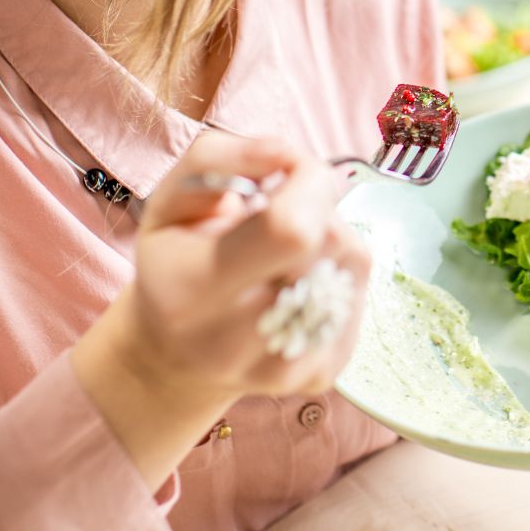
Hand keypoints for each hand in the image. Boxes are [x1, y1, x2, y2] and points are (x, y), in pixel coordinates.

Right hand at [72, 133, 369, 484]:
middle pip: (331, 242)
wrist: (174, 355)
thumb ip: (219, 158)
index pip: (290, 229)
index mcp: (191, 292)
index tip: (287, 172)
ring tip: (286, 250)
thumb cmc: (175, 261)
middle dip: (318, 206)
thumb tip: (288, 154)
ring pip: (353, 263)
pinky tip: (301, 280)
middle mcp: (235, 342)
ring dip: (331, 237)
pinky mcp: (321, 376)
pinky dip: (339, 272)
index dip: (307, 182)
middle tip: (282, 212)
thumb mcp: (169, 198)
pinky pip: (360, 294)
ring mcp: (285, 369)